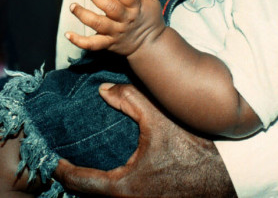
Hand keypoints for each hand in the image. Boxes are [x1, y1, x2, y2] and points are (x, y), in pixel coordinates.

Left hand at [52, 83, 233, 196]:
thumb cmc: (193, 151)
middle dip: (73, 176)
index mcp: (123, 186)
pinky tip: (108, 167)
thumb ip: (129, 101)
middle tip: (60, 157)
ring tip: (80, 162)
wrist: (226, 176)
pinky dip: (107, 184)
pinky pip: (118, 196)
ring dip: (90, 182)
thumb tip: (103, 90)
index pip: (79, 182)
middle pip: (87, 194)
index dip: (60, 168)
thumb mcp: (159, 120)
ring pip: (103, 197)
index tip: (50, 156)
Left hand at [66, 0, 163, 56]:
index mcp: (136, 7)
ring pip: (98, 24)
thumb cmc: (150, 19)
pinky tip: (68, 34)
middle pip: (111, 8)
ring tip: (73, 6)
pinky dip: (79, 41)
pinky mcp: (108, 43)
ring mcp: (116, 32)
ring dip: (83, 15)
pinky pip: (92, 44)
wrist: (151, 45)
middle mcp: (125, 20)